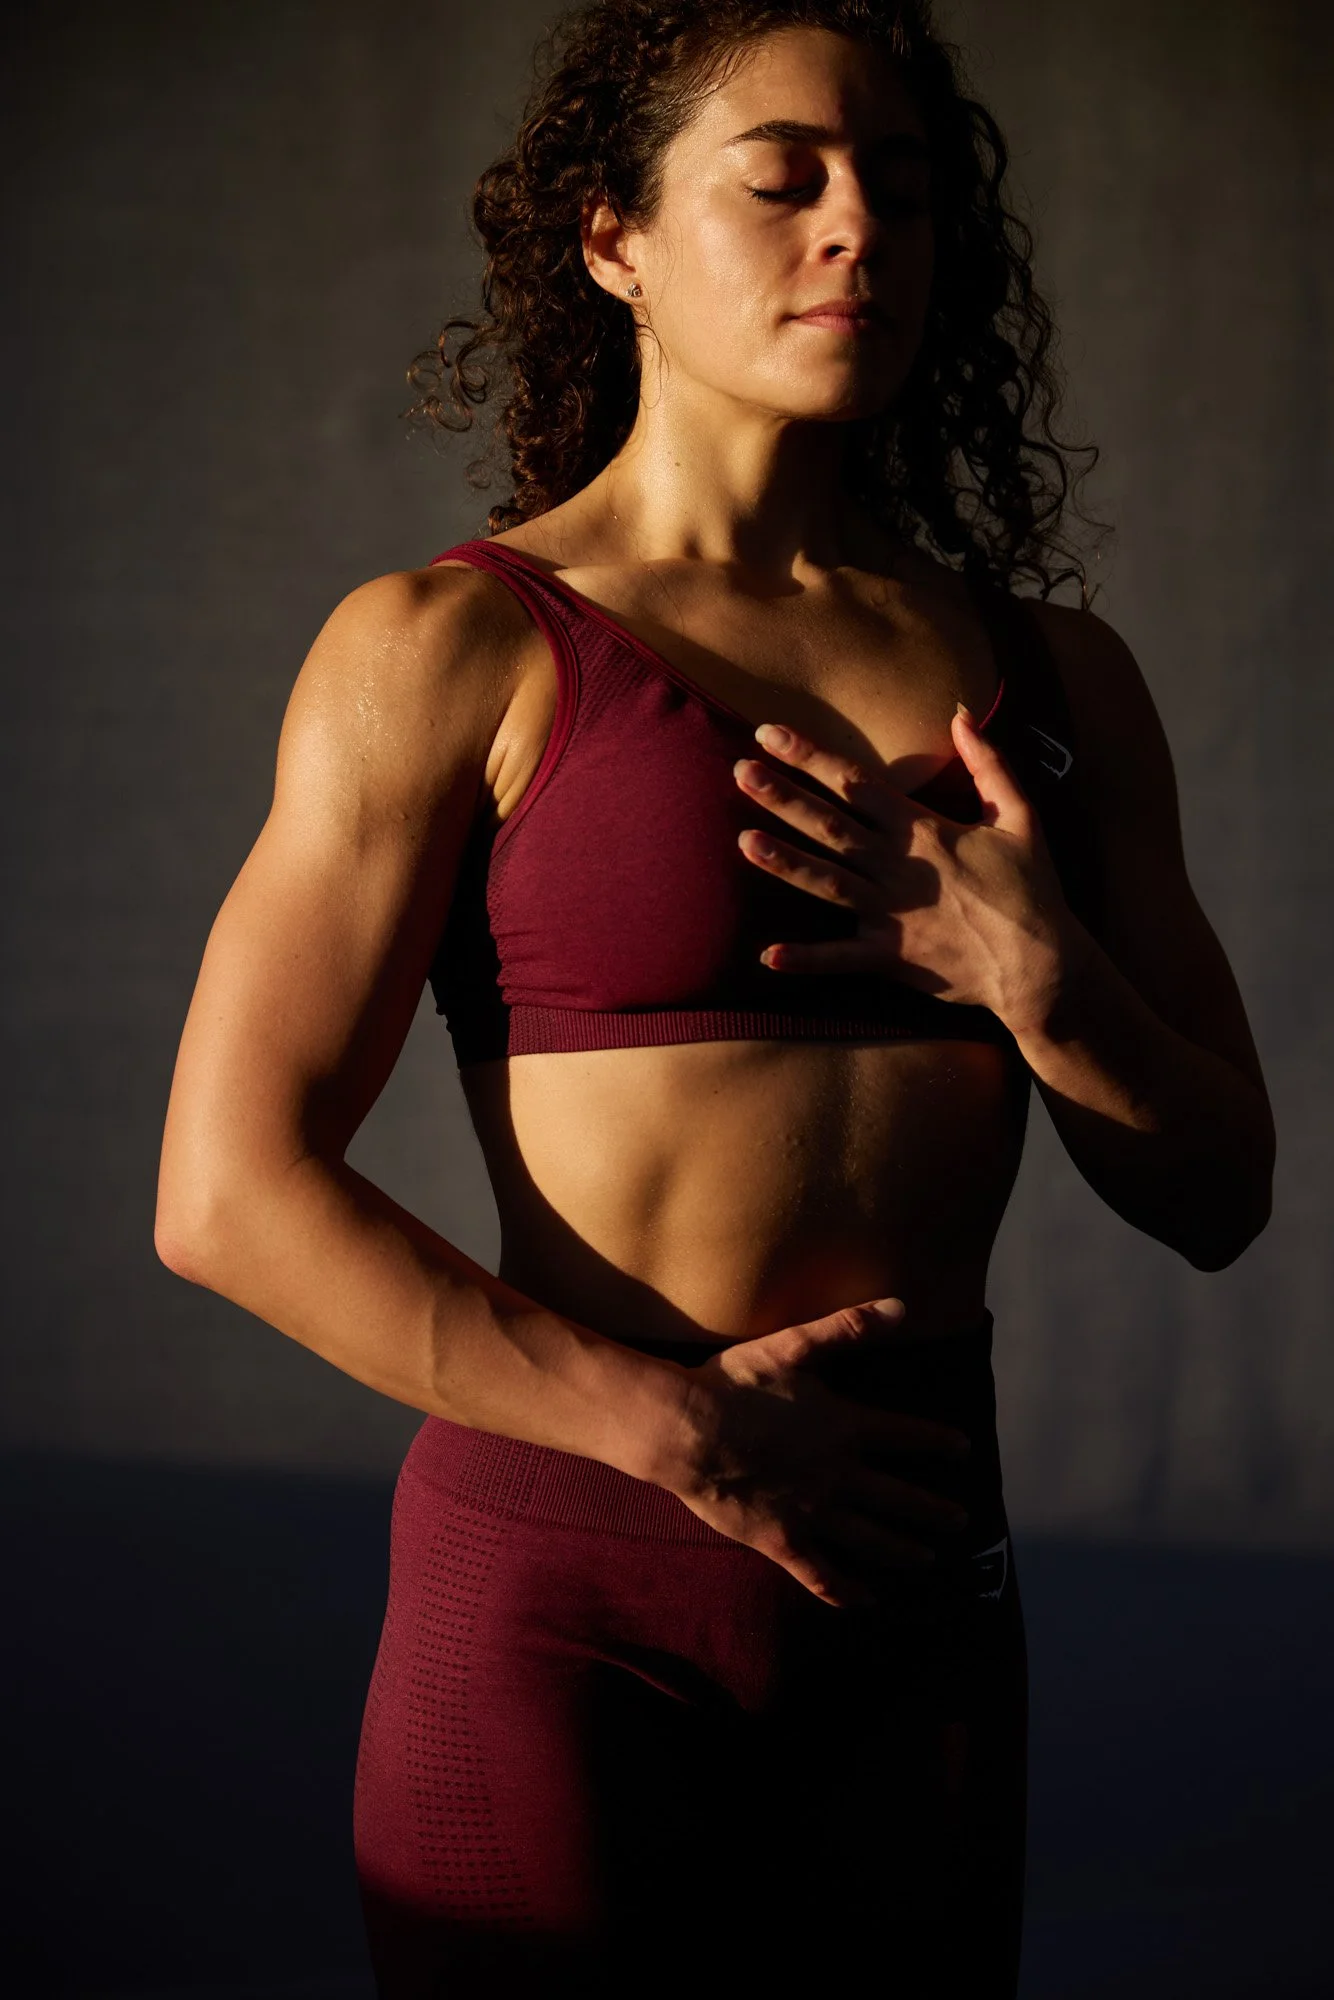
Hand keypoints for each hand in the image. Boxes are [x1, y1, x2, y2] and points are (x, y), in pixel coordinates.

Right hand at [661, 1296, 972, 1608]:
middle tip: (962, 1523)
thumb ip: (849, 1327)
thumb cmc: (735, 1383)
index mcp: (844, 1428)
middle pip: (897, 1497)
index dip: (936, 1442)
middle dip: (933, 1510)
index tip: (964, 1450)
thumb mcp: (793, 1345)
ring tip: (927, 1560)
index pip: (904, 1435)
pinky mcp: (781, 1541)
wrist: (686, 1431)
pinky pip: (821, 1574)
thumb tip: (903, 1306)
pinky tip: (863, 1601)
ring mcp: (812, 1513)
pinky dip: (845, 1590)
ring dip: (902, 1550)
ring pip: (869, 1539)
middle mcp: (838, 1476)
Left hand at [732, 710, 1075, 1031]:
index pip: (856, 783)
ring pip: (827, 883)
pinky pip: (842, 960)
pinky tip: (766, 956)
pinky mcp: (891, 958)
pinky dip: (805, 960)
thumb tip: (962, 712)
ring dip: (785, 863)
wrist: (1042, 965)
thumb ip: (989, 762)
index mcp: (924, 830)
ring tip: (743, 842)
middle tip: (740, 773)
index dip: (810, 755)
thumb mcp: (1021, 816)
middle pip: (831, 826)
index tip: (769, 734)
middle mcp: (898, 868)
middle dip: (784, 797)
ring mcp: (891, 914)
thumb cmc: (1033, 889)